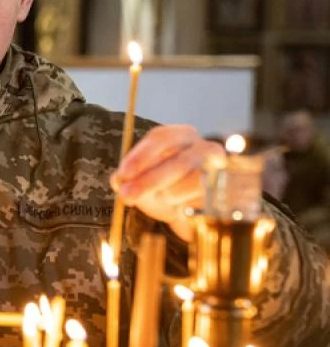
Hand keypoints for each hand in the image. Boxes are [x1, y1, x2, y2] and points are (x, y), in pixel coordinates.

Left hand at [111, 125, 222, 241]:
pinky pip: (207, 200)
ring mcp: (220, 169)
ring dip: (170, 195)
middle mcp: (203, 147)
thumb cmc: (162, 187)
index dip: (141, 156)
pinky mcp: (228, 191)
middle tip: (126, 196)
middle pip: (178, 161)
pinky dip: (188, 206)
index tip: (123, 174)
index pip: (161, 138)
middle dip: (148, 181)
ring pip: (195, 181)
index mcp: (180, 136)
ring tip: (161, 200)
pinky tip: (180, 208)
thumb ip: (126, 178)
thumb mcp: (140, 180)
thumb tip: (118, 180)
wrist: (189, 210)